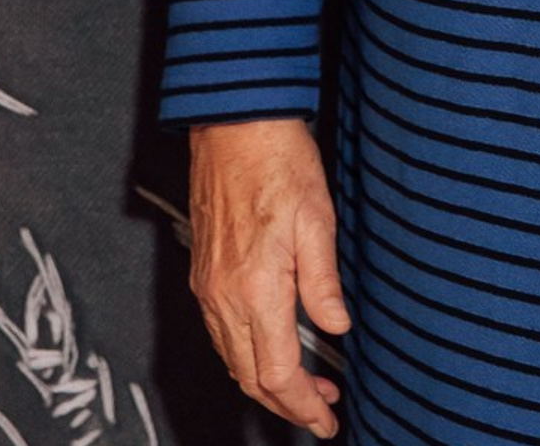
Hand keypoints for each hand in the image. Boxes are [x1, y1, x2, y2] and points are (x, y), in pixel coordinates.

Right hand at [187, 117, 352, 438]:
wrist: (234, 122)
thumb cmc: (276, 157)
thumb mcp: (318, 218)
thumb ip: (324, 282)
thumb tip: (337, 327)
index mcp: (255, 287)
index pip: (278, 373)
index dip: (303, 406)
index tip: (326, 419)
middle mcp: (223, 295)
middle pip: (250, 377)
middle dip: (286, 404)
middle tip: (322, 409)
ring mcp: (207, 285)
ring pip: (233, 359)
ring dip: (266, 382)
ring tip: (305, 384)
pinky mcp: (202, 273)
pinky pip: (221, 334)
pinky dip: (247, 355)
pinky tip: (272, 347)